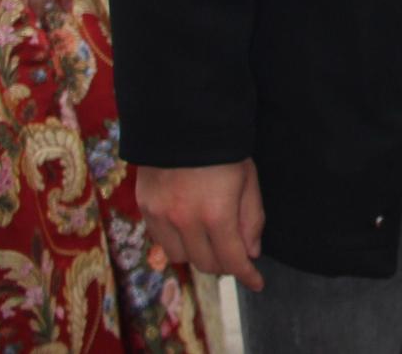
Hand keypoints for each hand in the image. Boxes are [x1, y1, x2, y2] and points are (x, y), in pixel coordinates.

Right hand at [138, 160, 265, 290]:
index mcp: (217, 214)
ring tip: (210, 237)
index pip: (232, 260)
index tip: (256, 282)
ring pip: (180, 257)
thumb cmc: (224, 147)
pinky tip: (187, 227)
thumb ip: (251, 218)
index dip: (247, 275)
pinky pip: (160, 240)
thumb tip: (251, 252)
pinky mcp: (145, 207)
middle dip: (225, 263)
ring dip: (198, 253)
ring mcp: (161, 215)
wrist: (183, 119)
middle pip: (206, 264)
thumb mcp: (248, 179)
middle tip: (235, 252)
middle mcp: (185, 220)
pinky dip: (176, 241)